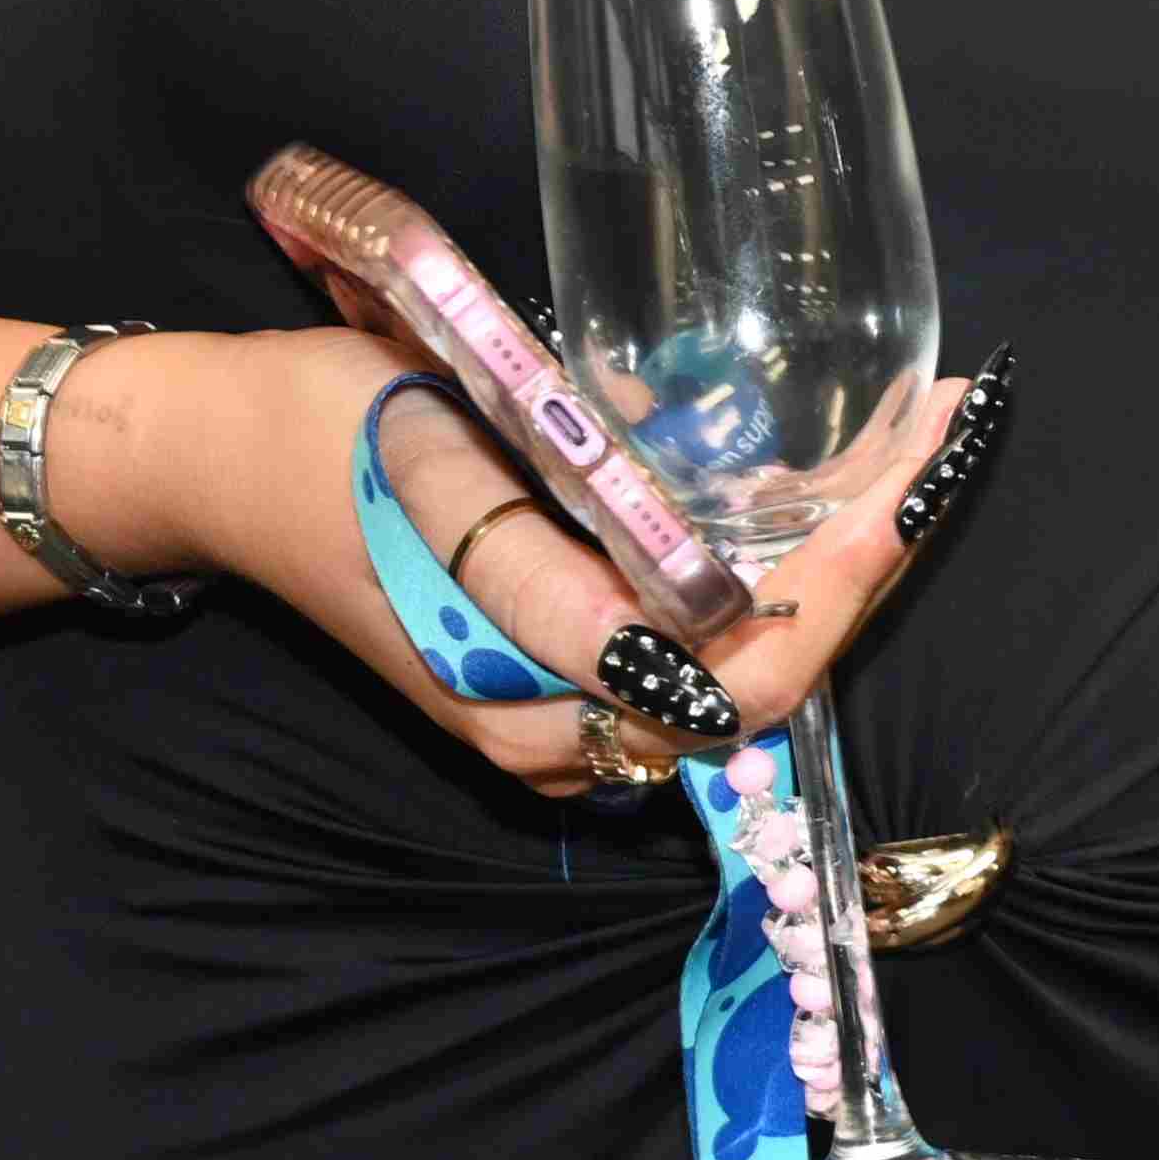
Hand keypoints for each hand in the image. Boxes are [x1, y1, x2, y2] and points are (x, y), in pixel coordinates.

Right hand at [53, 313, 979, 797]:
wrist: (223, 463)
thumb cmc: (332, 430)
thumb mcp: (442, 452)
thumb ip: (568, 532)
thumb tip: (715, 571)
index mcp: (519, 665)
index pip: (731, 670)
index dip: (838, 584)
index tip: (910, 483)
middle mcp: (543, 727)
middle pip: (755, 693)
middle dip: (859, 579)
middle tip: (936, 446)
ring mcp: (542, 729)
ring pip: (732, 692)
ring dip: (825, 585)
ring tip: (901, 464)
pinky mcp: (545, 703)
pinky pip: (685, 678)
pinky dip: (763, 601)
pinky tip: (809, 510)